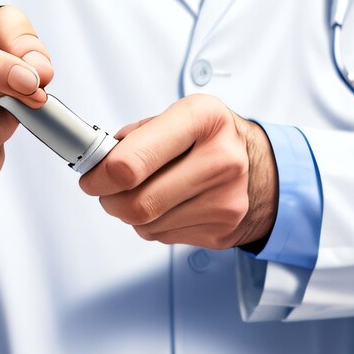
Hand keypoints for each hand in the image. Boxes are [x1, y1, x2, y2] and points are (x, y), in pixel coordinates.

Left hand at [79, 94, 277, 248]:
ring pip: (145, 224)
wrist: (263, 170)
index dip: (99, 174)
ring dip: (130, 212)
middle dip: (109, 198)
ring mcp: (224, 201)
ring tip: (144, 190)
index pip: (132, 162)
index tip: (90, 175)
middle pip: (135, 203)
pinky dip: (152, 223)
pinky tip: (167, 205)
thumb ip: (136, 136)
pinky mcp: (221, 231)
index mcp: (203, 119)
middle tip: (106, 188)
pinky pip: (161, 237)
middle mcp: (220, 160)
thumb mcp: (179, 116)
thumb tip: (98, 161)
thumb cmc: (212, 138)